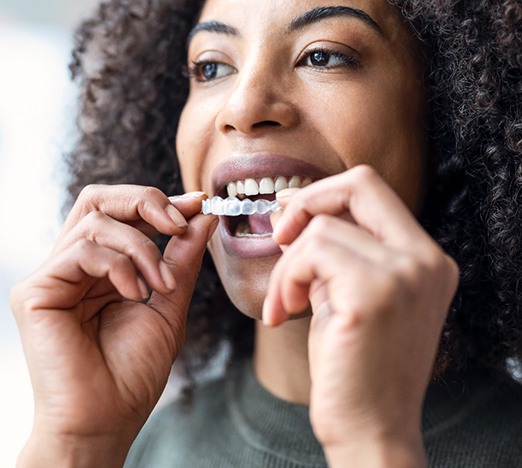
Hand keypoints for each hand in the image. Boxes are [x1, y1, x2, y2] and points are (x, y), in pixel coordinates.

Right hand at [10, 185, 216, 466]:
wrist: (107, 418)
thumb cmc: (134, 370)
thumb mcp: (169, 303)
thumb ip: (182, 258)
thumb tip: (202, 216)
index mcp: (103, 268)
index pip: (122, 213)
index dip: (159, 202)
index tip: (198, 203)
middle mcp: (75, 266)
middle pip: (100, 199)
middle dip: (145, 201)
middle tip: (178, 222)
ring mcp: (53, 276)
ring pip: (96, 221)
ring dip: (142, 246)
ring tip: (162, 283)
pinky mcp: (36, 291)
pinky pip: (82, 251)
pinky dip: (118, 266)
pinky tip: (136, 294)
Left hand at [263, 166, 458, 466]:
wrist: (371, 429)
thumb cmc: (354, 365)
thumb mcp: (348, 295)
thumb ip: (332, 250)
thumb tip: (290, 208)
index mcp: (425, 258)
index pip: (373, 190)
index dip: (325, 193)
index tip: (290, 217)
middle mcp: (425, 259)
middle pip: (359, 183)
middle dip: (307, 200)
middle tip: (279, 234)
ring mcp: (406, 274)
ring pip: (321, 228)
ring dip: (287, 265)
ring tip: (284, 302)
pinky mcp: (374, 293)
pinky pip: (311, 254)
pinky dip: (287, 279)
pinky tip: (284, 311)